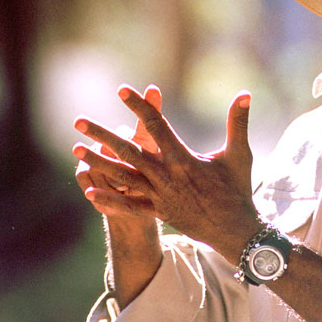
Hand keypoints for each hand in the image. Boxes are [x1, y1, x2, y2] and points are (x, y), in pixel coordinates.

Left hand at [74, 86, 260, 255]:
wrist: (234, 230)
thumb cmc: (237, 189)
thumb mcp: (239, 154)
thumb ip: (238, 122)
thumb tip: (245, 93)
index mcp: (183, 158)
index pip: (156, 126)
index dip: (139, 106)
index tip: (121, 91)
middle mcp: (166, 176)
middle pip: (127, 151)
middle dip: (102, 135)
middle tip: (79, 121)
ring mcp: (159, 196)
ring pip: (123, 177)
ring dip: (98, 163)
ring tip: (76, 150)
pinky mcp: (158, 213)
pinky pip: (129, 206)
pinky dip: (110, 200)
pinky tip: (89, 192)